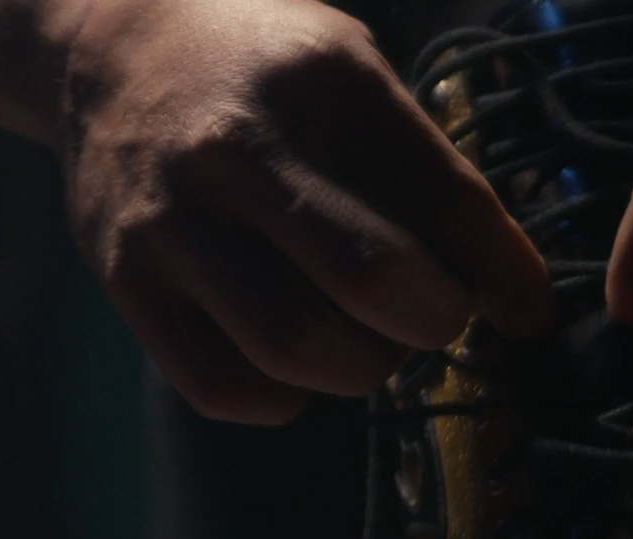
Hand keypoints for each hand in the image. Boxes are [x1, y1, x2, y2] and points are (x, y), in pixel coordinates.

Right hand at [60, 0, 553, 422]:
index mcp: (324, 82)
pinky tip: (295, 360)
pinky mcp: (122, 279)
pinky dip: (284, 398)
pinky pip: (224, 388)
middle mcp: (238, 147)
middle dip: (432, 322)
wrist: (107, 45)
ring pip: (296, 348)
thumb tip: (521, 308)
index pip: (446, 199)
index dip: (504, 274)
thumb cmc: (267, 73)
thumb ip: (432, 178)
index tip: (525, 311)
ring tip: (364, 337)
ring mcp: (169, 217)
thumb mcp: (358, 78)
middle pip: (373, 281)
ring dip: (362, 368)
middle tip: (430, 313)